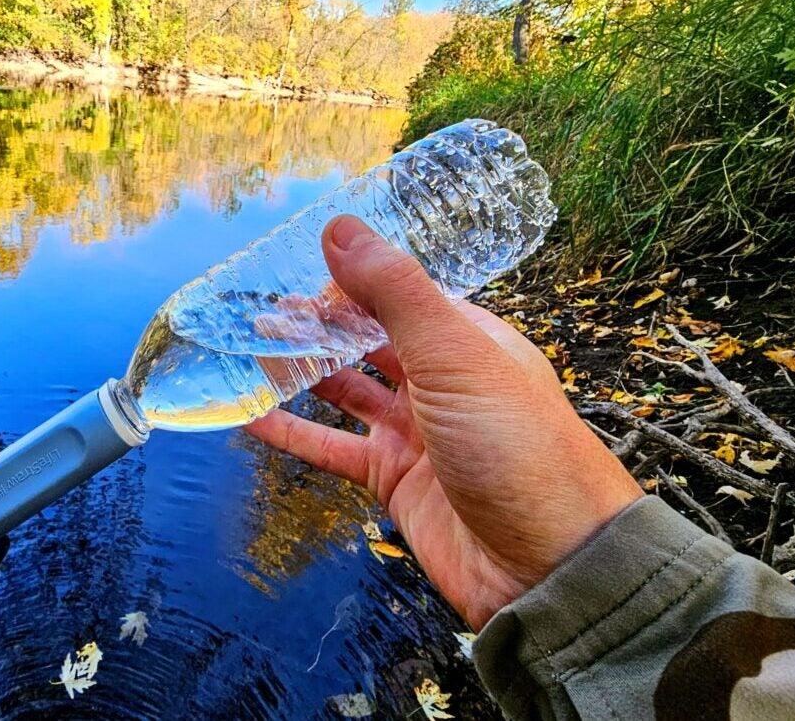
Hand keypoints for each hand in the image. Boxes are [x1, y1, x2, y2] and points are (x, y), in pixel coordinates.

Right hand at [246, 215, 643, 629]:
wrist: (547, 566)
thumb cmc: (519, 449)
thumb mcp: (455, 356)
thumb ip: (395, 292)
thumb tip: (339, 228)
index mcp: (469, 341)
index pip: (400, 296)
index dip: (350, 282)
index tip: (296, 272)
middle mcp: (442, 382)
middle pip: (368, 341)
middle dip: (317, 325)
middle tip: (258, 312)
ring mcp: (416, 432)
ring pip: (345, 392)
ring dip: (300, 372)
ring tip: (246, 351)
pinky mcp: (394, 481)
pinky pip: (333, 449)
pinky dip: (293, 434)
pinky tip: (251, 419)